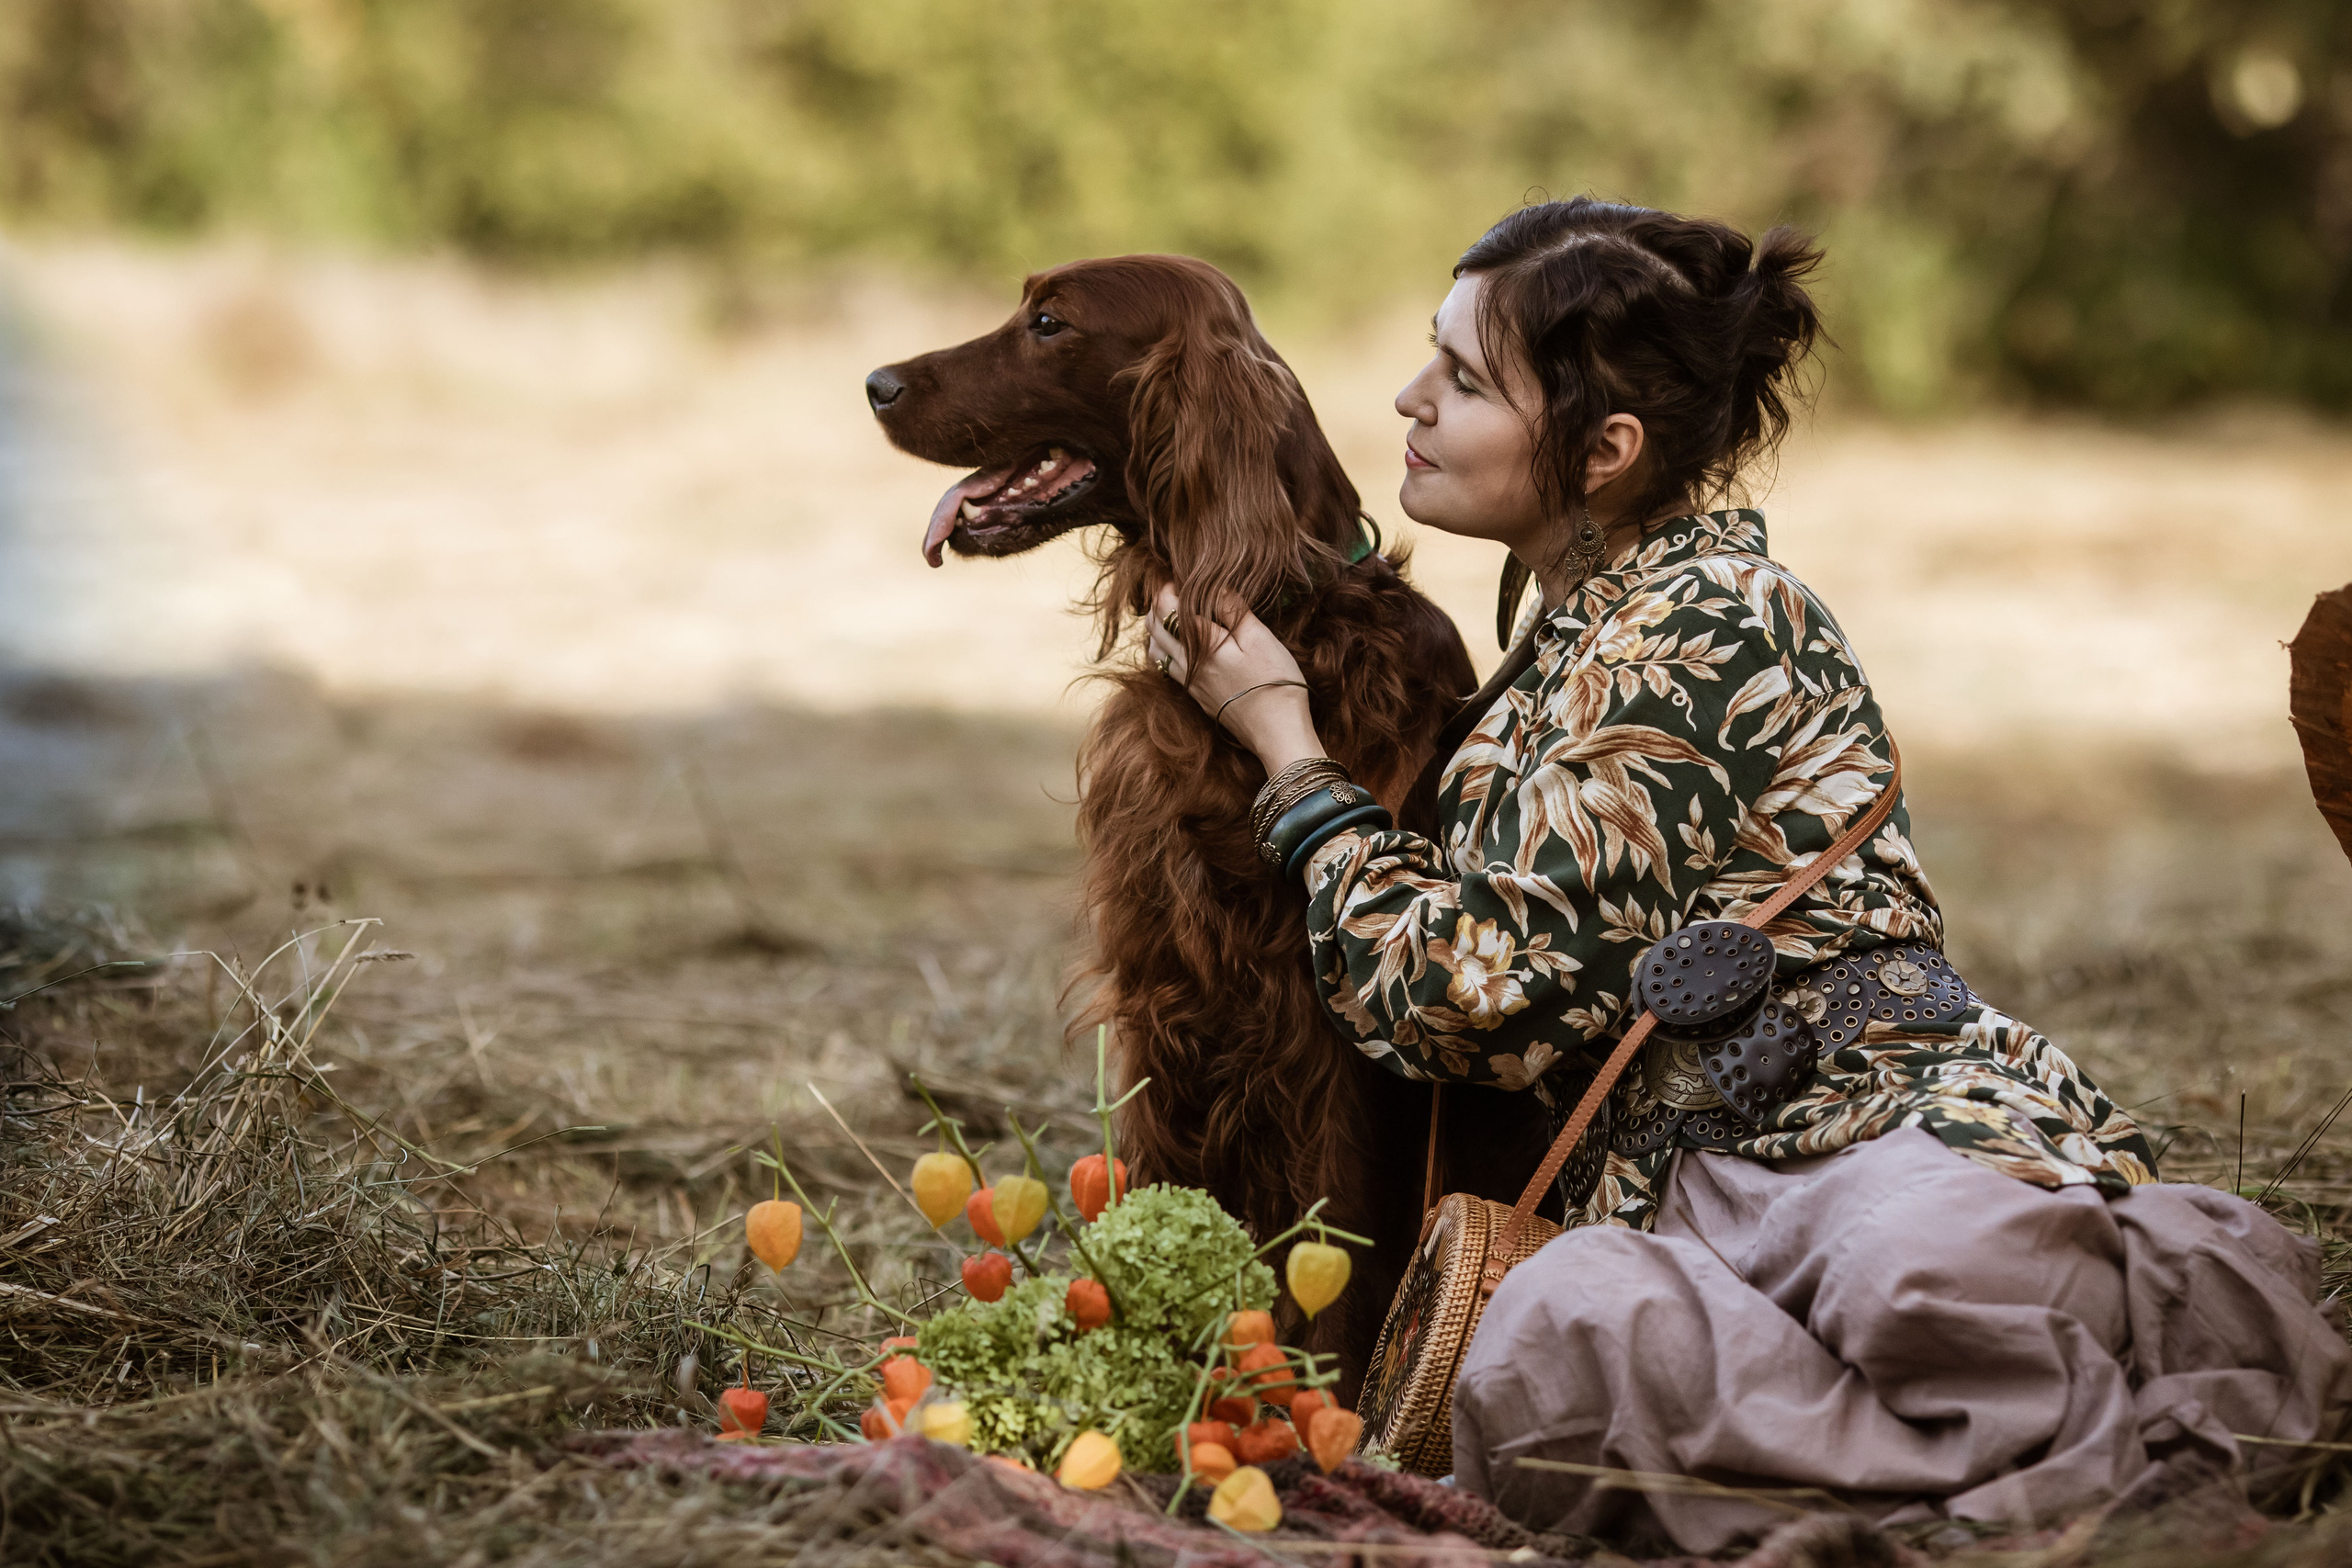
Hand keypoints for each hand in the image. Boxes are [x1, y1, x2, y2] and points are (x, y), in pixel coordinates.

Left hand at [1145, 583, 1325, 774]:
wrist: (1277, 731)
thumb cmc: (1275, 682)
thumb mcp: (1259, 638)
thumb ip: (1233, 609)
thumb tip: (1213, 585)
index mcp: (1201, 645)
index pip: (1167, 609)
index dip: (1167, 588)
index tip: (1177, 577)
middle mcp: (1187, 664)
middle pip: (1155, 628)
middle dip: (1158, 605)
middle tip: (1173, 590)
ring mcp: (1189, 683)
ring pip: (1156, 650)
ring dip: (1156, 628)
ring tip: (1173, 615)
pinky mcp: (1196, 697)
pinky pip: (1168, 668)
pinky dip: (1164, 650)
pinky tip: (1180, 646)